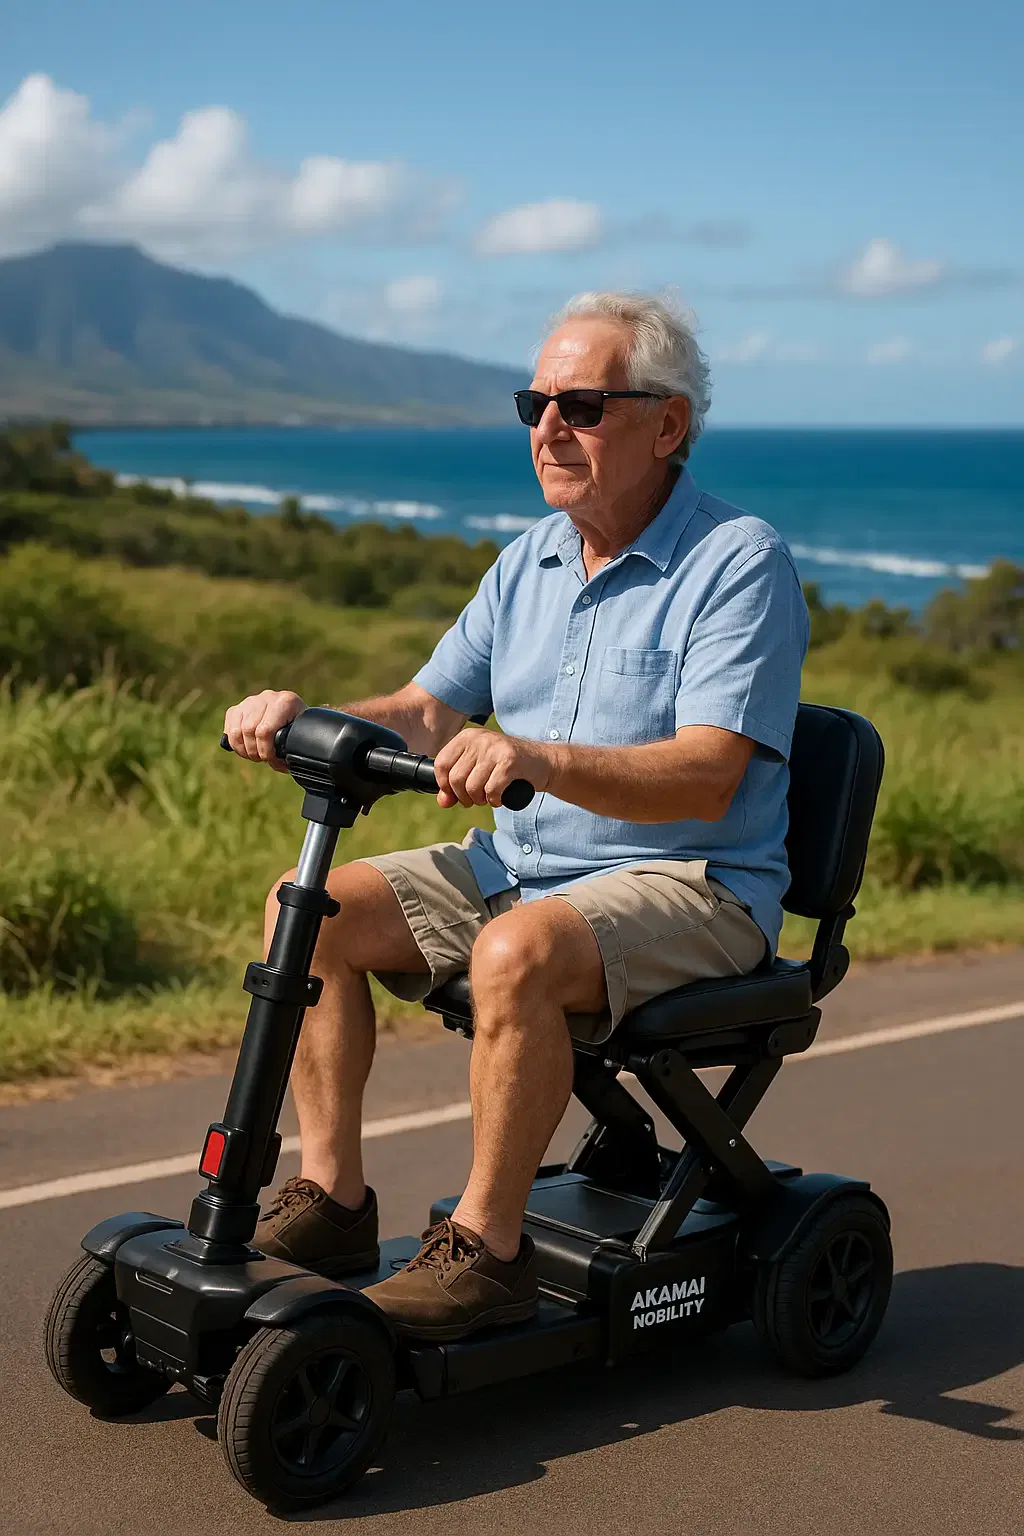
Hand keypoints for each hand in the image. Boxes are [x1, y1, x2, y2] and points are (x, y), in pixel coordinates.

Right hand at [223, 689, 305, 772]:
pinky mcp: (238, 707)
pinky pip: (230, 728)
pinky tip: (244, 747)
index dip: (265, 750)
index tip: (270, 759)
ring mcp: (251, 701)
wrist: (294, 717)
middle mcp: (267, 697)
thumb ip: (291, 749)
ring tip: (253, 755)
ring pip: (237, 730)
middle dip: (254, 751)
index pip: (265, 729)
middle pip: (249, 729)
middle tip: (261, 758)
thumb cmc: (298, 731)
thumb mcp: (300, 737)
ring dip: (242, 748)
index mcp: (286, 702)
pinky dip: (234, 742)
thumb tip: (278, 763)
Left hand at [432, 727, 556, 808]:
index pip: (441, 764)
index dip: (445, 785)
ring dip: (480, 800)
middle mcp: (479, 739)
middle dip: (464, 797)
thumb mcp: (478, 770)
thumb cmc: (507, 767)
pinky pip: (491, 790)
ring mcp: (495, 749)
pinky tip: (500, 797)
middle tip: (476, 798)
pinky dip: (494, 800)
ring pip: (472, 787)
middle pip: (455, 779)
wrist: (543, 762)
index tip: (456, 794)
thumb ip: (457, 784)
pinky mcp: (509, 762)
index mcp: (467, 737)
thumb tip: (443, 802)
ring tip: (489, 796)